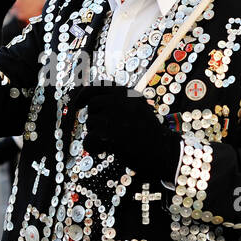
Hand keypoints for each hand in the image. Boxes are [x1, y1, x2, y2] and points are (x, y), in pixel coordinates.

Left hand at [65, 85, 181, 182]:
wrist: (164, 154)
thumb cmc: (148, 136)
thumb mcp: (137, 111)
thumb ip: (116, 103)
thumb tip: (82, 99)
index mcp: (130, 94)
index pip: (99, 86)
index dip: (83, 94)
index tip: (76, 103)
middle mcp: (124, 101)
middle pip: (93, 106)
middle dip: (94, 119)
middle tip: (104, 132)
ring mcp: (118, 117)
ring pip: (91, 122)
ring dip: (94, 134)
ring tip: (109, 143)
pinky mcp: (113, 134)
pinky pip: (90, 138)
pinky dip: (92, 147)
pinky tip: (102, 151)